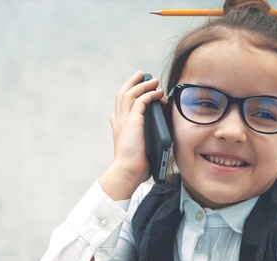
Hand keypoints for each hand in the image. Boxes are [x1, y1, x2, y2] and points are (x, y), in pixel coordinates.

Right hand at [99, 71, 165, 199]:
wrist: (128, 171)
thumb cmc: (135, 166)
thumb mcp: (138, 150)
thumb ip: (144, 142)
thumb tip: (158, 143)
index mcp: (119, 128)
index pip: (119, 108)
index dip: (125, 97)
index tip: (134, 92)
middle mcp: (119, 121)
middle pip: (122, 94)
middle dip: (131, 83)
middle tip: (141, 75)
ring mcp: (124, 120)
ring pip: (130, 94)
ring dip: (142, 85)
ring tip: (153, 80)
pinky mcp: (132, 120)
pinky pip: (141, 100)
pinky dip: (150, 94)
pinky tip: (158, 92)